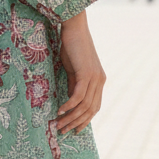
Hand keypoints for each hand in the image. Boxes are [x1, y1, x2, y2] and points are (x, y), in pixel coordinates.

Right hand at [56, 10, 105, 134]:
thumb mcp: (73, 69)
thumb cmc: (71, 46)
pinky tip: (60, 110)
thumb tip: (70, 101)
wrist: (73, 28)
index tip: (74, 130)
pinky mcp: (86, 74)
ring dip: (71, 117)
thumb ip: (74, 84)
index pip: (95, 107)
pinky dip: (69, 105)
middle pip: (90, 110)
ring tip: (58, 124)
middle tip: (62, 130)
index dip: (85, 120)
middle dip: (76, 123)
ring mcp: (95, 78)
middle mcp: (100, 81)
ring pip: (84, 106)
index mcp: (99, 81)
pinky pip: (78, 96)